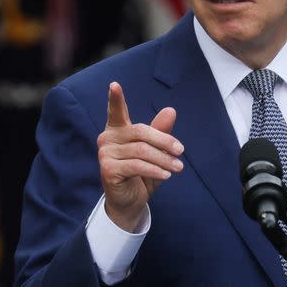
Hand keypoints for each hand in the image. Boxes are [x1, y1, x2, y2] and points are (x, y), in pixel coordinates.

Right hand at [97, 81, 182, 231]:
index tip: (114, 84)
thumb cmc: (142, 173)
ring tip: (178, 167)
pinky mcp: (108, 170)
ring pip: (141, 150)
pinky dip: (154, 169)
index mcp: (117, 130)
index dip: (115, 98)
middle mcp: (107, 138)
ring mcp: (105, 154)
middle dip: (163, 140)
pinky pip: (136, 165)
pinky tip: (166, 174)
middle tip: (181, 151)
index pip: (116, 111)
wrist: (130, 202)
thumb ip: (160, 131)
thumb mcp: (155, 151)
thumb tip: (170, 110)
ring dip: (163, 159)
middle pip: (139, 131)